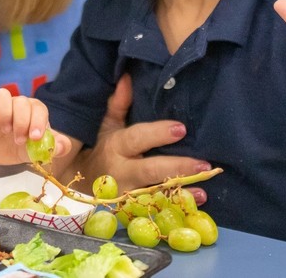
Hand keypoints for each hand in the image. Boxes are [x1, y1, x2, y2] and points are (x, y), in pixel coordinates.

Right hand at [0, 88, 69, 166]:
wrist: (6, 157)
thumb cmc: (26, 147)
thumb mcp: (41, 149)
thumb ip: (56, 147)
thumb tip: (63, 147)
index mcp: (33, 110)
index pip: (38, 107)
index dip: (37, 121)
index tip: (35, 138)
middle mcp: (17, 104)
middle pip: (21, 101)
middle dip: (22, 122)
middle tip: (19, 140)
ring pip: (2, 95)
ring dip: (5, 112)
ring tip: (6, 130)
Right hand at [76, 74, 210, 203]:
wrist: (81, 181)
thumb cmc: (100, 146)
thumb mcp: (106, 125)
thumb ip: (118, 103)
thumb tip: (127, 77)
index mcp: (116, 147)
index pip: (138, 138)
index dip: (158, 133)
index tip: (181, 128)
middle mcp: (122, 171)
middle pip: (151, 170)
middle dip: (177, 167)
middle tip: (203, 163)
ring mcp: (129, 193)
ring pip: (156, 194)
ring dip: (181, 193)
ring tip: (204, 190)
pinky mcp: (135, 208)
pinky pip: (158, 208)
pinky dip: (178, 206)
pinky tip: (198, 200)